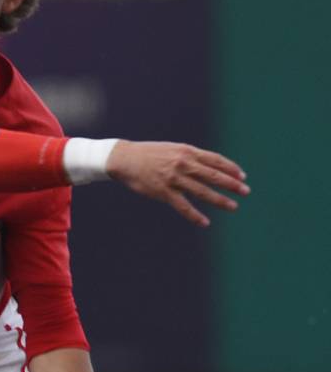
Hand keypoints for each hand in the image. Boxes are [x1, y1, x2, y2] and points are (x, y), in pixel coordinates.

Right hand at [107, 141, 248, 226]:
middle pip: (213, 175)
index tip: (242, 176)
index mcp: (187, 151)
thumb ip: (189, 156)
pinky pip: (183, 206)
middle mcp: (183, 164)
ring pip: (202, 191)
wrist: (125, 159)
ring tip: (233, 206)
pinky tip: (205, 222)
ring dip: (220, 200)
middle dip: (232, 184)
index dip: (231, 168)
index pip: (215, 160)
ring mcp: (174, 178)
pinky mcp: (163, 192)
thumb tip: (207, 165)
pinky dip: (195, 215)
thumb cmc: (148, 154)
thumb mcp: (172, 149)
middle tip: (246, 191)